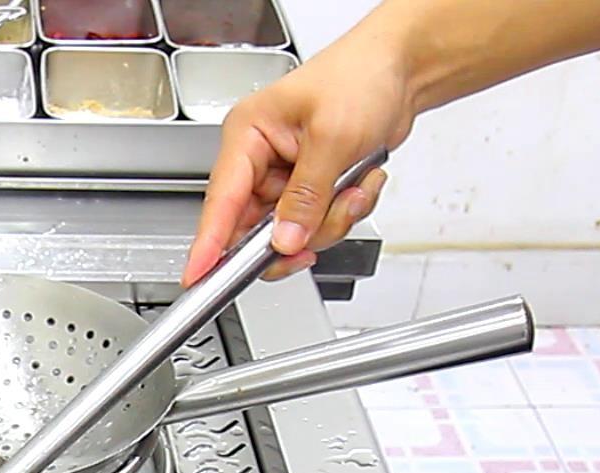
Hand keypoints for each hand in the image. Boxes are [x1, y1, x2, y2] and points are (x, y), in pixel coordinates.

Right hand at [182, 28, 418, 285]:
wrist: (401, 70)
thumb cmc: (361, 77)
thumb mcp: (333, 138)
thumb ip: (306, 196)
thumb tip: (284, 240)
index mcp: (248, 135)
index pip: (221, 199)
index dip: (209, 243)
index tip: (198, 275)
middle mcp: (260, 159)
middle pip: (258, 227)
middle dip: (301, 229)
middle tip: (325, 221)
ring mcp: (286, 177)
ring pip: (293, 232)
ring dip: (332, 219)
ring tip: (355, 186)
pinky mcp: (310, 188)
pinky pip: (319, 224)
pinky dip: (346, 211)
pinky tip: (360, 182)